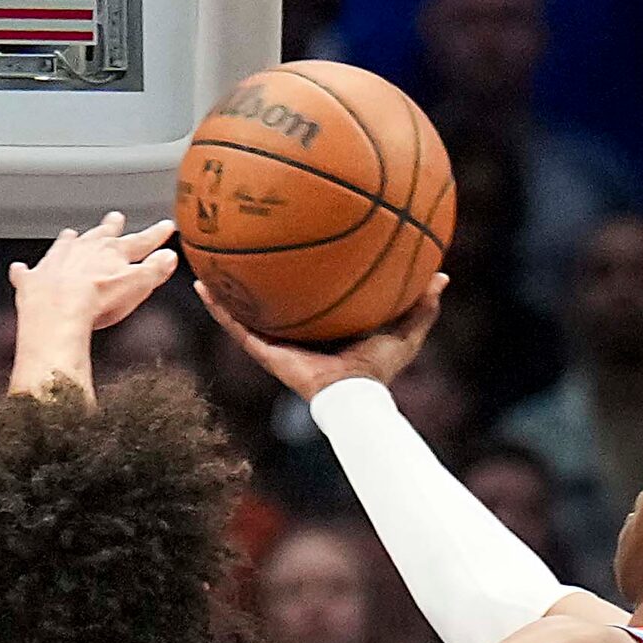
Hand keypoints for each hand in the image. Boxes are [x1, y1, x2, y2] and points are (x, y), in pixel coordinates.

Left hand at [8, 213, 179, 358]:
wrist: (58, 312)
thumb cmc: (97, 301)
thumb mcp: (138, 285)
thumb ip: (155, 269)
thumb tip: (168, 257)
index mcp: (110, 252)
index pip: (139, 241)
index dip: (154, 235)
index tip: (164, 228)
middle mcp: (82, 251)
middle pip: (99, 235)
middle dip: (109, 226)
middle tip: (115, 217)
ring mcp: (56, 263)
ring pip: (64, 246)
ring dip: (69, 241)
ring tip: (71, 234)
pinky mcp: (34, 281)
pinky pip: (27, 273)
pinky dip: (24, 272)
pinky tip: (19, 269)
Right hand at [195, 272, 446, 399]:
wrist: (353, 396)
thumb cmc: (378, 370)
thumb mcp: (405, 330)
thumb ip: (421, 305)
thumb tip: (440, 275)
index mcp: (322, 326)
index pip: (307, 296)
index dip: (298, 274)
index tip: (291, 247)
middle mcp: (294, 332)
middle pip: (271, 299)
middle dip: (256, 276)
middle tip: (243, 245)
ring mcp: (276, 341)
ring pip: (244, 310)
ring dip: (225, 288)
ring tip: (206, 260)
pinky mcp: (264, 351)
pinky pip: (236, 326)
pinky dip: (218, 307)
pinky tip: (201, 285)